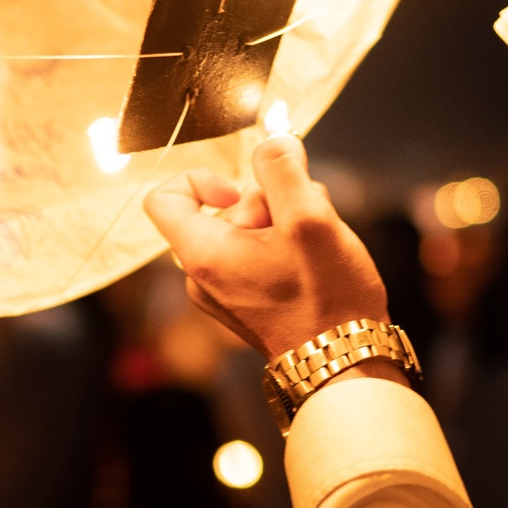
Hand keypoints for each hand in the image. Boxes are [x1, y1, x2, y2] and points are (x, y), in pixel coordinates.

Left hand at [144, 135, 392, 363]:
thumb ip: (283, 170)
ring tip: (319, 243)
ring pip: (247, 230)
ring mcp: (224, 292)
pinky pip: (258, 255)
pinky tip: (317, 259)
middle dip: (266, 201)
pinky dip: (285, 246)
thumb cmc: (326, 298)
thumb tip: (271, 141)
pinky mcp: (248, 302)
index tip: (240, 191)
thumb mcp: (310, 219)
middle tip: (303, 223)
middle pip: (222, 210)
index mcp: (202, 255)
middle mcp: (202, 276)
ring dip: (283, 222)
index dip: (200, 180)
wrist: (344, 366)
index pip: (163, 199)